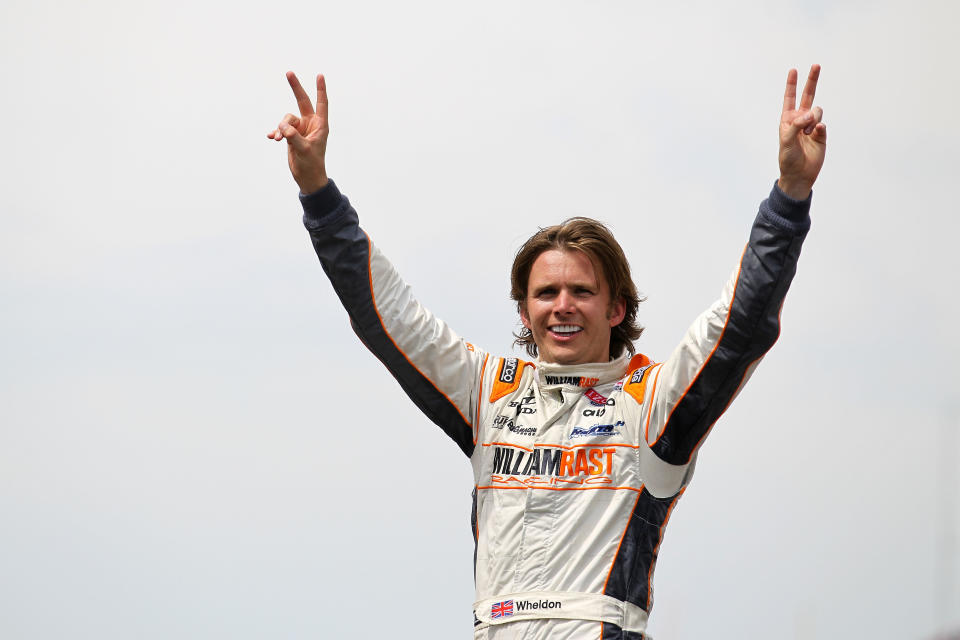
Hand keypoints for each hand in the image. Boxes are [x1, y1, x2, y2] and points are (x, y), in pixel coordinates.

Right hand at [267, 72, 328, 193]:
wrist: (306, 177)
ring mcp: (300, 128)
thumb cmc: (311, 164)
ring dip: (281, 127)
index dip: (320, 89)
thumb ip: (294, 137)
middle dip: (295, 87)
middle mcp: (310, 124)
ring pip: (286, 118)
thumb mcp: (304, 150)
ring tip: (279, 139)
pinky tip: (271, 137)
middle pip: (302, 101)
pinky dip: (276, 132)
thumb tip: (283, 128)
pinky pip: (280, 128)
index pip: (321, 103)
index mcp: (320, 125)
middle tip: (288, 72)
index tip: (320, 75)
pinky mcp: (291, 135)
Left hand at [778, 65, 825, 199]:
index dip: (791, 85)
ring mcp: (812, 125)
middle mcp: (800, 119)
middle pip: (808, 96)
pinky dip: (819, 128)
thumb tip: (810, 114)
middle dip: (812, 80)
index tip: (793, 70)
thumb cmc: (788, 158)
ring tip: (806, 134)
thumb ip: (796, 125)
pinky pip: (823, 124)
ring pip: (817, 110)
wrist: (799, 174)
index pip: (790, 98)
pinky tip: (814, 134)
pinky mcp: (821, 133)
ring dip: (812, 119)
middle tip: (816, 65)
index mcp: (788, 119)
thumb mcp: (786, 140)